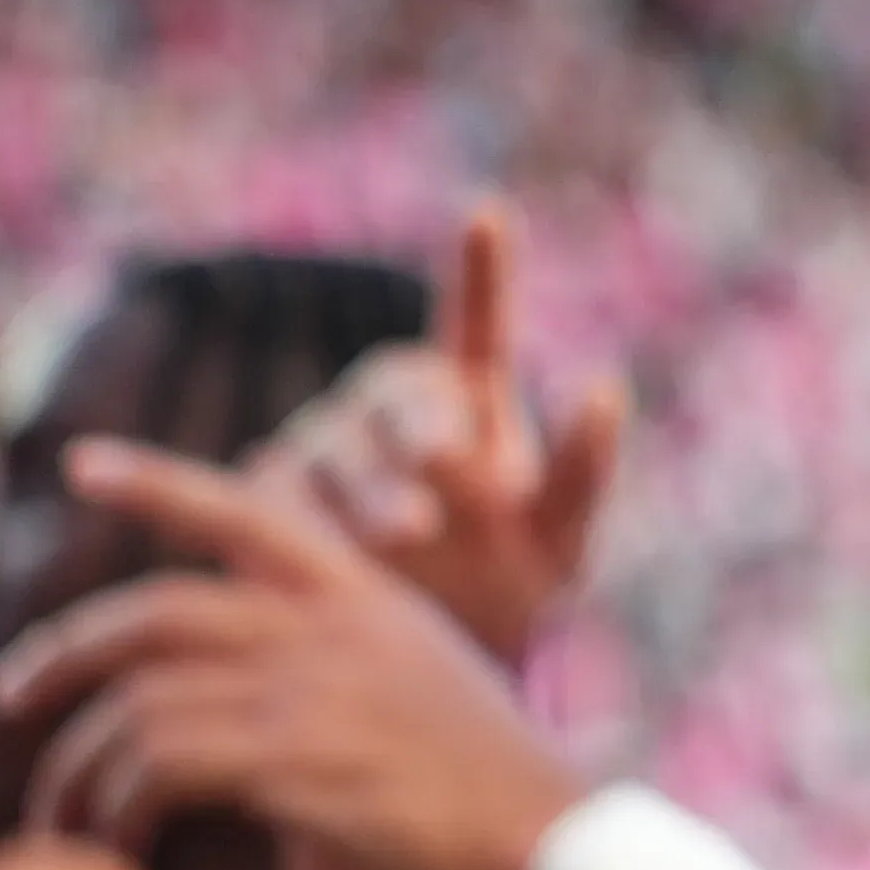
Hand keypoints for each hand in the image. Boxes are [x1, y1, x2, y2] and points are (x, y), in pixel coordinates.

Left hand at [0, 446, 596, 869]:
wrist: (554, 847)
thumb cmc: (498, 788)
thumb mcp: (426, 687)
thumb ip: (342, 667)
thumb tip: (253, 698)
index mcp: (365, 599)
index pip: (246, 513)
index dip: (156, 483)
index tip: (79, 464)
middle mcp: (330, 630)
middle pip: (153, 614)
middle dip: (59, 654)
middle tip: (5, 696)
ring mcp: (310, 693)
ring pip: (138, 708)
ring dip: (78, 773)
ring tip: (64, 824)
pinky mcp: (293, 763)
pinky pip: (158, 770)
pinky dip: (117, 808)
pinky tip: (121, 843)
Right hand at [257, 199, 630, 664]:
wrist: (418, 656)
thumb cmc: (506, 581)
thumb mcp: (559, 539)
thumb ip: (584, 470)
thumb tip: (604, 386)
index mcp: (467, 397)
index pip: (476, 324)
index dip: (484, 270)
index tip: (490, 214)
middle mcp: (385, 408)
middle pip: (396, 396)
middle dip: (420, 424)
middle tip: (447, 458)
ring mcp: (320, 448)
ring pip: (336, 451)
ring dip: (371, 487)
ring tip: (408, 530)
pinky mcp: (265, 499)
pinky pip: (277, 501)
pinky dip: (311, 518)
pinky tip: (330, 545)